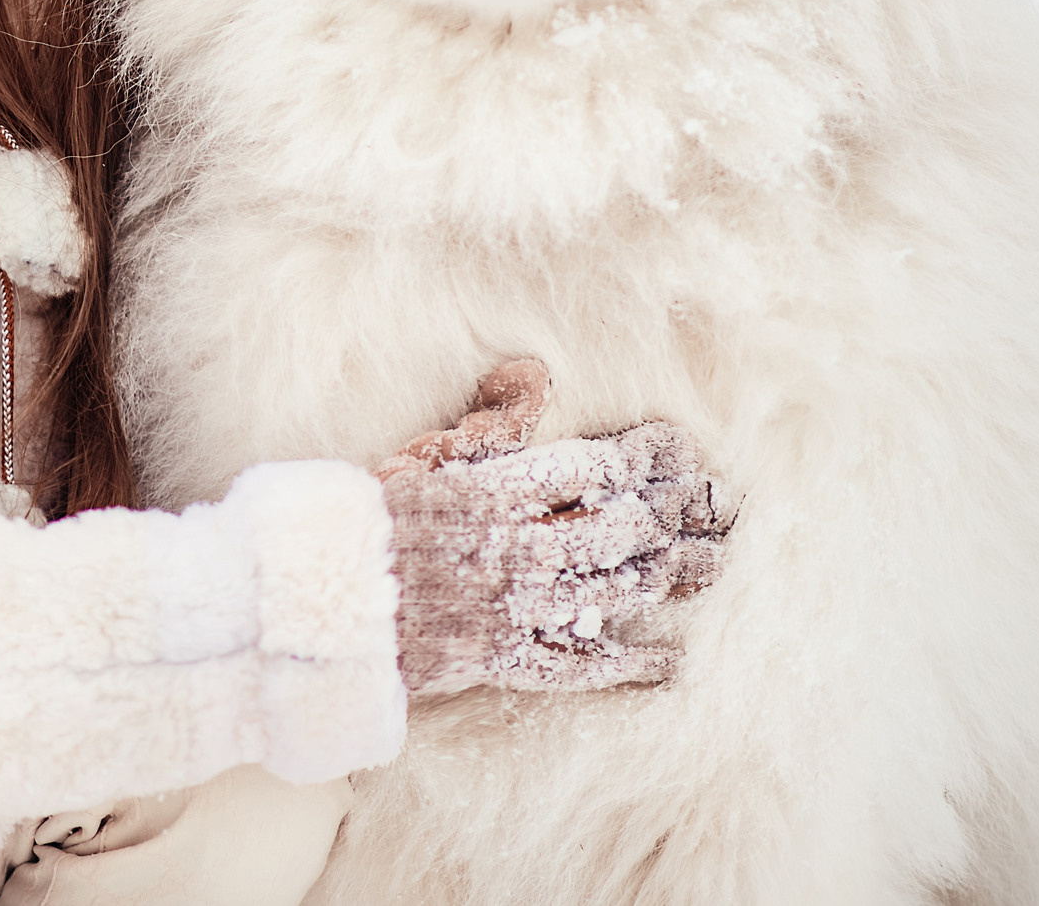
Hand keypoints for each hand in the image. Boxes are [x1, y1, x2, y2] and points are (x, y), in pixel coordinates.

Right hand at [381, 360, 734, 696]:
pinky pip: (581, 665)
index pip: (596, 468)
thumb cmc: (373, 521)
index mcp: (499, 492)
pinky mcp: (506, 658)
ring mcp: (517, 609)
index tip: (680, 444)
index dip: (646, 455)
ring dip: (670, 577)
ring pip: (613, 591)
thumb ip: (492, 422)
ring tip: (711, 564)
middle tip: (713, 504)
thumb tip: (537, 373)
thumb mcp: (428, 456)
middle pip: (620, 529)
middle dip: (673, 514)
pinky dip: (629, 664)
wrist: (325, 602)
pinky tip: (669, 660)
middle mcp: (519, 549)